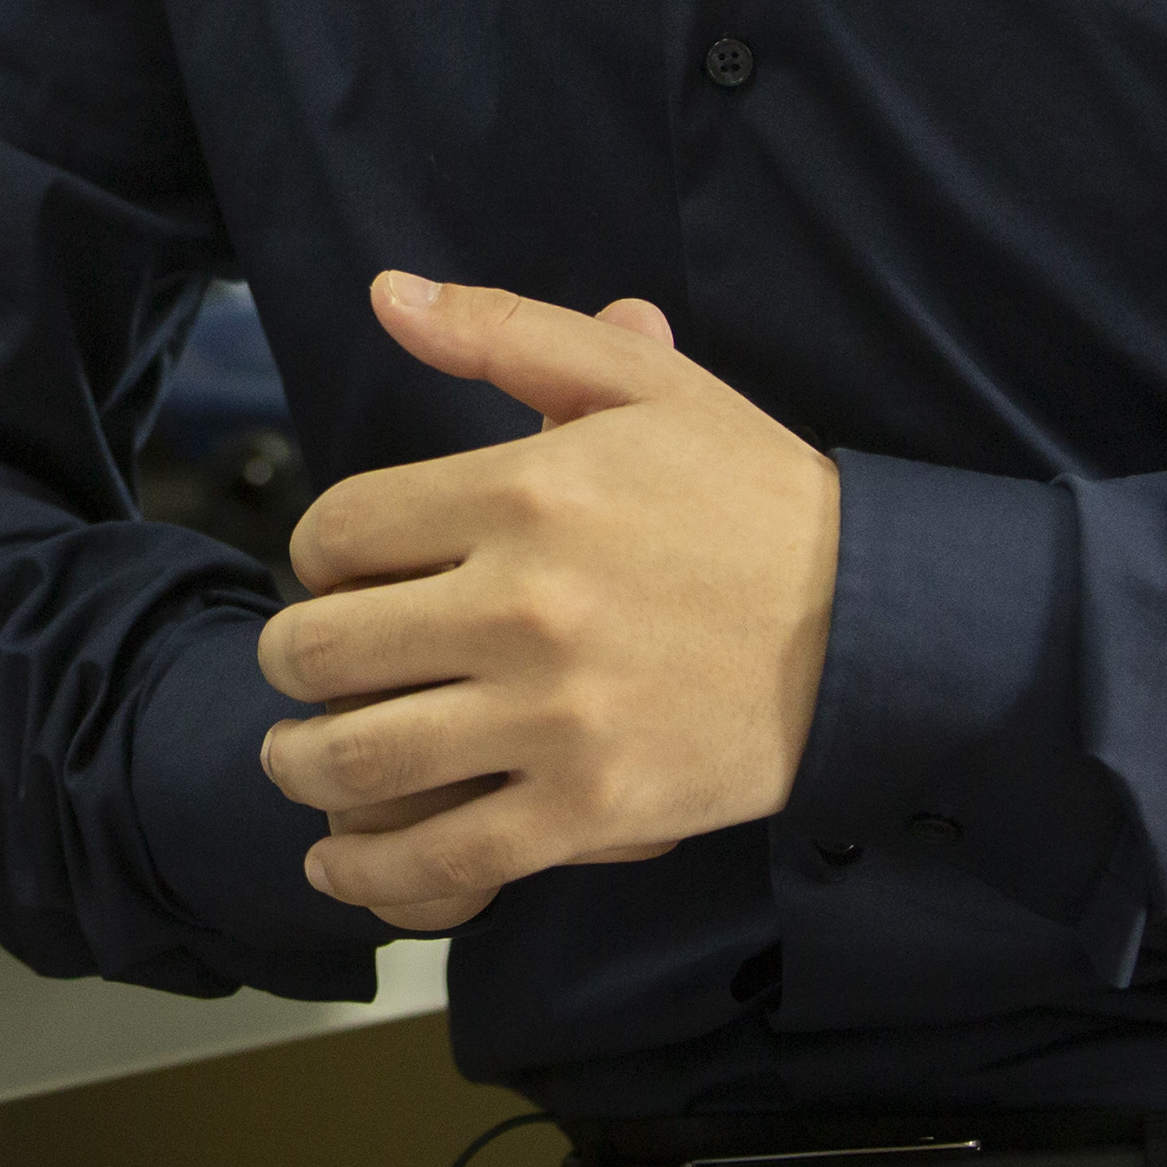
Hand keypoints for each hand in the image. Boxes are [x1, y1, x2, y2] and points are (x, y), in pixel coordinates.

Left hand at [254, 275, 840, 931]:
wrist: (875, 625)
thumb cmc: (750, 497)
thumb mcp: (637, 386)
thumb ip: (501, 333)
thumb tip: (385, 294)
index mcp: (523, 490)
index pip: (339, 529)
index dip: (316, 554)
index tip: (339, 574)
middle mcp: (522, 605)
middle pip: (327, 648)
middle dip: (290, 660)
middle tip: (306, 668)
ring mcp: (554, 717)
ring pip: (360, 759)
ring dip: (303, 764)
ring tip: (301, 758)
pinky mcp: (591, 810)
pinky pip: (444, 857)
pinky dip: (370, 873)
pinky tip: (338, 861)